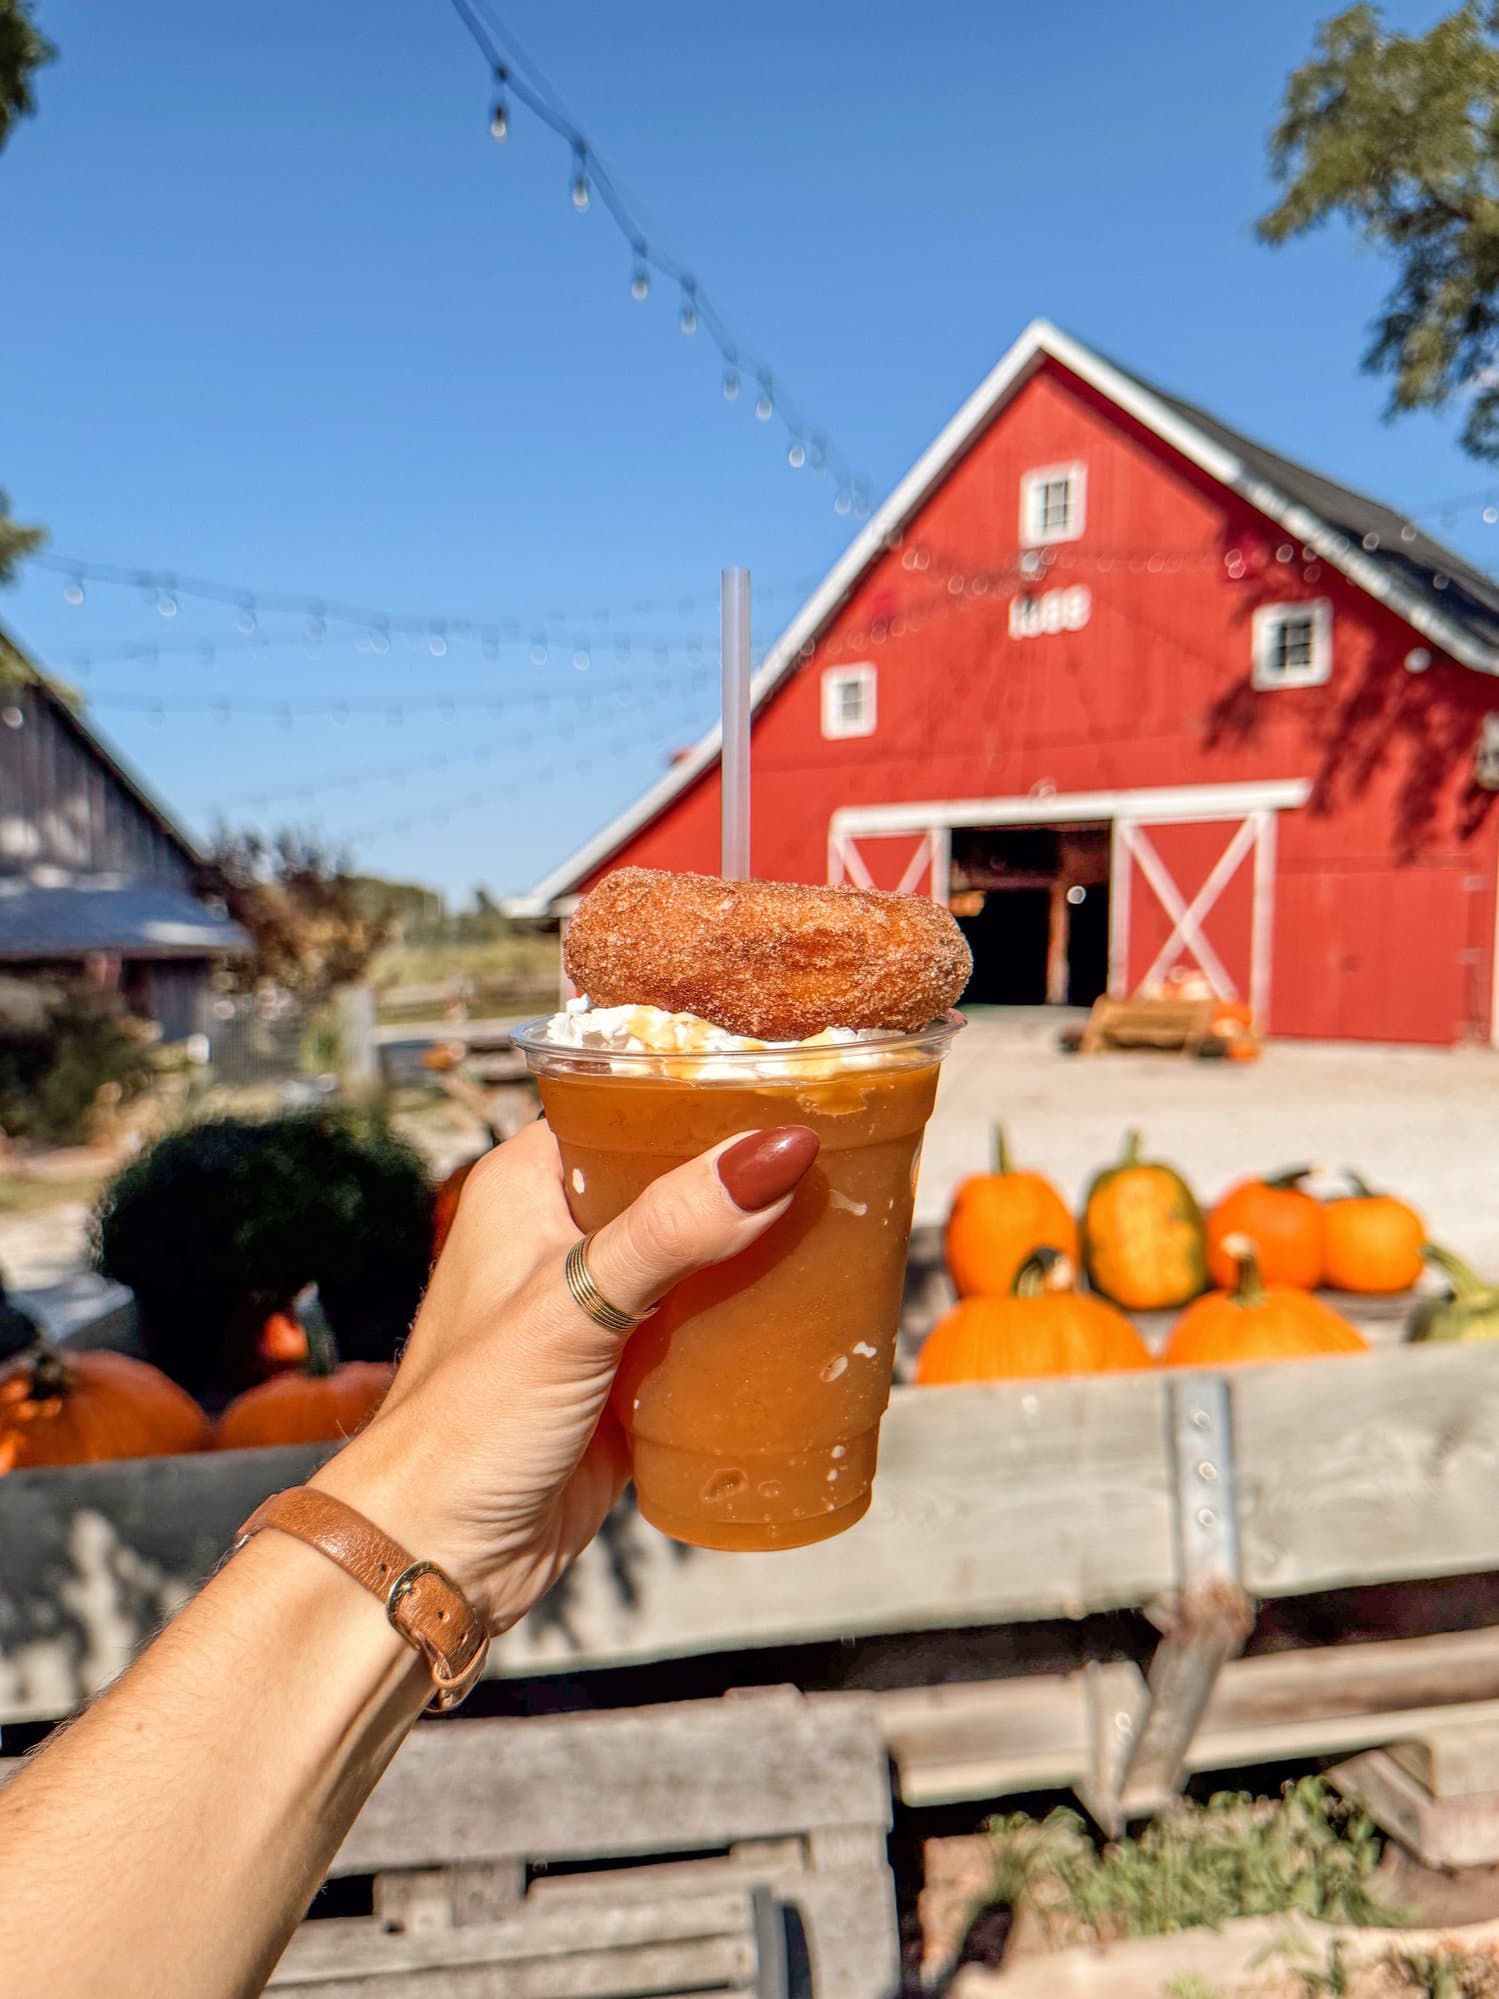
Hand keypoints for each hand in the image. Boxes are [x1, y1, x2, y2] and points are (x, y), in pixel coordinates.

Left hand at [311, 1117, 817, 1631]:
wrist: (438, 1556)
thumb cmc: (468, 1421)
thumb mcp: (574, 1309)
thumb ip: (673, 1229)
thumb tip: (776, 1152)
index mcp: (529, 1183)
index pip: (629, 1105)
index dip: (707, 1094)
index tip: (795, 1082)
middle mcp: (561, 1232)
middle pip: (676, 1178)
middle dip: (750, 1176)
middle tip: (844, 1152)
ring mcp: (596, 1306)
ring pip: (698, 1254)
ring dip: (757, 1249)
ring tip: (847, 1220)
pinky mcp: (627, 1372)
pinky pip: (704, 1327)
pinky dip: (748, 1320)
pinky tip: (809, 1307)